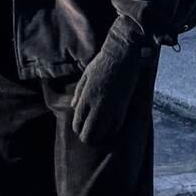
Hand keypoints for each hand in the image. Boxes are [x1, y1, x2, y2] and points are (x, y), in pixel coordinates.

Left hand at [71, 28, 152, 144]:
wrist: (122, 58)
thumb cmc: (101, 64)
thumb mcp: (85, 76)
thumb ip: (78, 93)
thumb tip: (73, 106)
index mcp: (85, 98)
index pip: (78, 123)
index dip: (77, 129)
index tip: (79, 129)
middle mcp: (97, 107)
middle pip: (89, 132)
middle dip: (86, 137)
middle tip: (87, 136)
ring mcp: (111, 109)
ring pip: (103, 133)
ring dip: (99, 135)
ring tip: (98, 134)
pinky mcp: (122, 108)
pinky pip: (116, 127)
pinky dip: (111, 130)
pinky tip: (109, 128)